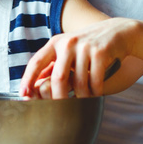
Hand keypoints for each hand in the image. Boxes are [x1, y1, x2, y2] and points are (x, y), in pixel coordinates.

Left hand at [20, 18, 141, 97]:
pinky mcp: (101, 52)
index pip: (36, 62)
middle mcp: (67, 43)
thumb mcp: (68, 49)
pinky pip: (95, 80)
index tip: (23, 95)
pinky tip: (95, 96)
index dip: (28, 79)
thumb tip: (35, 85)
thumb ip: (53, 64)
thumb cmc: (88, 46)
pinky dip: (95, 92)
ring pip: (79, 81)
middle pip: (59, 78)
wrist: (118, 31)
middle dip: (58, 98)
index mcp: (55, 43)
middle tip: (58, 112)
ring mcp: (85, 47)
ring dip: (81, 97)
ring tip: (82, 104)